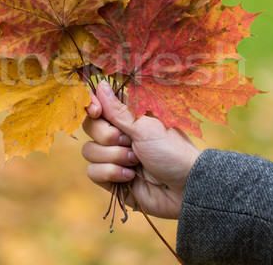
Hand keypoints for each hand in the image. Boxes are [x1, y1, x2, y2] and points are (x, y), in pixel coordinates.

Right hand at [81, 80, 201, 218]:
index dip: (91, 105)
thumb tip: (100, 84)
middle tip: (128, 142)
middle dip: (107, 136)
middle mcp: (119, 133)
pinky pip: (93, 172)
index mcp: (128, 116)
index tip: (96, 110)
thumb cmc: (172, 151)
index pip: (99, 103)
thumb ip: (118, 110)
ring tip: (135, 162)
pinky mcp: (111, 177)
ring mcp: (114, 155)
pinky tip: (130, 177)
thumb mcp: (145, 127)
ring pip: (89, 151)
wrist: (184, 188)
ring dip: (113, 157)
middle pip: (90, 126)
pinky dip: (111, 174)